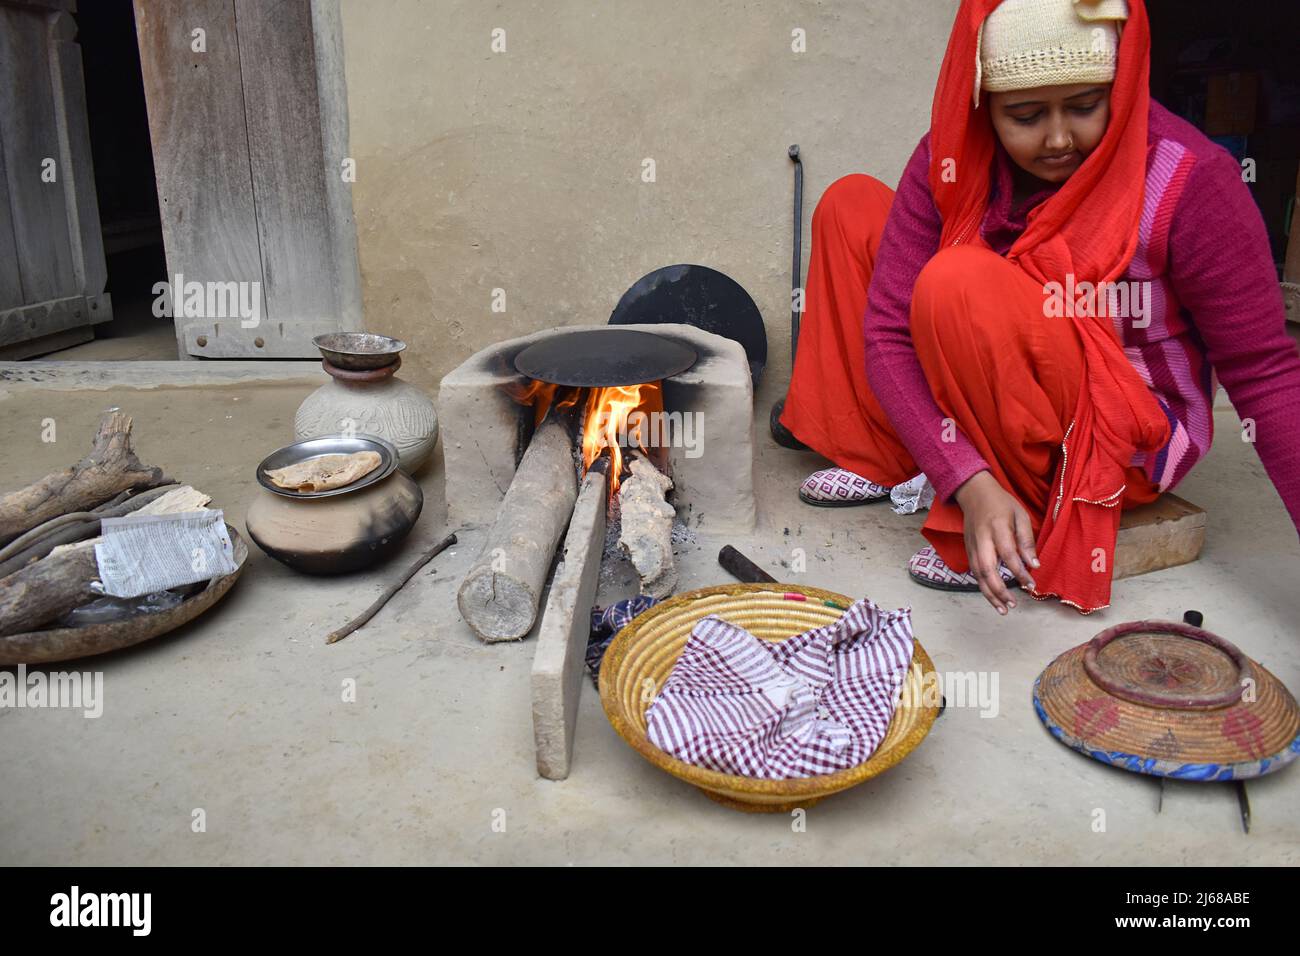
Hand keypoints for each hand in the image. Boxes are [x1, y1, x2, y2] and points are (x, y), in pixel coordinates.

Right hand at [953, 470, 1038, 614]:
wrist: (973, 492)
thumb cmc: (1001, 503)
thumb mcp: (1020, 515)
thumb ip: (1026, 540)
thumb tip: (1034, 565)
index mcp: (997, 527)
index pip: (1008, 555)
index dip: (1020, 573)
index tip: (1031, 586)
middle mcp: (981, 539)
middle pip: (987, 569)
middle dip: (999, 590)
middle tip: (1013, 604)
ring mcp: (972, 545)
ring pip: (977, 575)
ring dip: (989, 594)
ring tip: (1003, 609)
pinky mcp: (967, 550)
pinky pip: (974, 572)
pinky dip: (983, 586)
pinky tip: (993, 596)